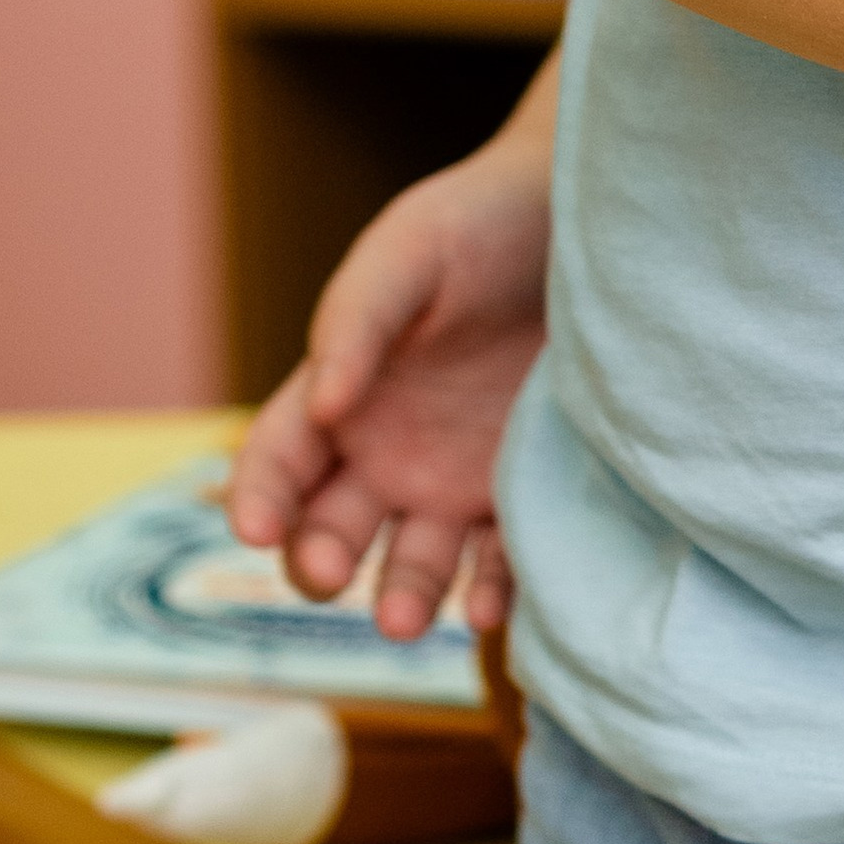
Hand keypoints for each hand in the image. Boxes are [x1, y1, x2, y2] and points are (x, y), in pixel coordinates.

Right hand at [227, 119, 554, 636]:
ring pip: (411, 566)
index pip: (277, 461)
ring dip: (400, 598)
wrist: (588, 227)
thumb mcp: (410, 252)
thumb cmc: (480, 224)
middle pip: (329, 531)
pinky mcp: (522, 495)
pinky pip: (500, 562)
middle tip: (329, 569)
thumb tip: (322, 405)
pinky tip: (492, 607)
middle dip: (317, 560)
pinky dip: (492, 593)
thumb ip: (358, 321)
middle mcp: (386, 452)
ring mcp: (453, 482)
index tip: (255, 529)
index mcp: (340, 395)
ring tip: (402, 619)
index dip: (257, 498)